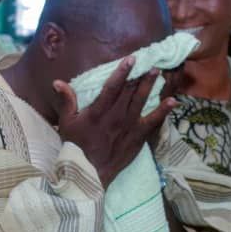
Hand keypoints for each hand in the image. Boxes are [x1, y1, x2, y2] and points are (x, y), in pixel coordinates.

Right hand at [54, 58, 176, 187]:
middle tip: (149, 61)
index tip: (131, 59)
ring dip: (150, 85)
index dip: (122, 72)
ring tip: (157, 72)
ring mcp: (129, 126)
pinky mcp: (138, 137)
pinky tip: (172, 101)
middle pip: (130, 91)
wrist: (89, 172)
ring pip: (141, 101)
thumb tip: (57, 82)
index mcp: (98, 111)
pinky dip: (163, 111)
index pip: (112, 87)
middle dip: (139, 75)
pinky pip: (153, 122)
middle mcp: (116, 116)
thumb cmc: (75, 147)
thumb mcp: (66, 123)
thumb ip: (66, 101)